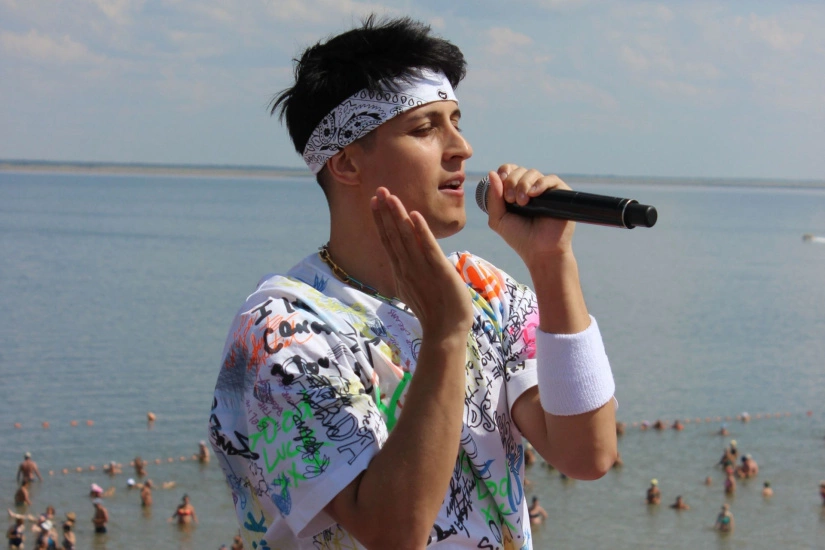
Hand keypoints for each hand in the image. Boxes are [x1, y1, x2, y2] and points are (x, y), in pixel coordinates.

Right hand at [371, 187, 472, 338]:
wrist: (445, 333)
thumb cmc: (435, 312)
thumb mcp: (417, 288)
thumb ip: (410, 271)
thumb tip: (407, 261)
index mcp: (402, 272)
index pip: (389, 241)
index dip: (382, 220)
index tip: (375, 202)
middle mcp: (407, 269)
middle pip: (393, 236)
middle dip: (385, 212)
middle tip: (378, 190)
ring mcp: (421, 271)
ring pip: (406, 238)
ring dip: (398, 216)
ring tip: (391, 196)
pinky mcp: (439, 272)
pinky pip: (428, 249)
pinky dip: (421, 232)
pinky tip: (414, 216)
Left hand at [483, 165, 576, 265]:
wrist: (540, 252)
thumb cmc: (519, 238)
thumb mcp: (498, 219)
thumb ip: (493, 198)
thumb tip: (492, 173)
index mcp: (515, 192)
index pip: (509, 171)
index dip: (504, 172)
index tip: (501, 182)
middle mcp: (530, 189)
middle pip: (519, 170)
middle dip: (512, 182)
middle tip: (511, 200)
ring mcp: (545, 191)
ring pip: (533, 173)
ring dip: (523, 184)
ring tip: (522, 203)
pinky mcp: (560, 194)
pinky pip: (551, 179)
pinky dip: (540, 183)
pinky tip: (533, 194)